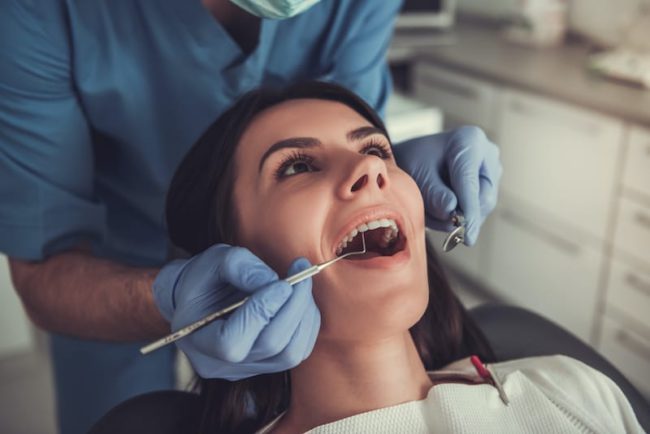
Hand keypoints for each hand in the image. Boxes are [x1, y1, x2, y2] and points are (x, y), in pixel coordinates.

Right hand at [153, 245, 319, 379]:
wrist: (201, 298)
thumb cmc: (203, 279)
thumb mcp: (213, 262)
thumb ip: (238, 266)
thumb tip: (272, 280)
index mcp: (198, 341)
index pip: (232, 342)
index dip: (261, 312)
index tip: (281, 283)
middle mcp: (223, 365)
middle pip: (270, 346)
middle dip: (294, 306)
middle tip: (301, 272)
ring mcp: (248, 369)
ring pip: (291, 353)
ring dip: (305, 314)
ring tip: (302, 283)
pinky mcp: (269, 364)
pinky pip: (299, 350)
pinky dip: (307, 323)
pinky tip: (301, 298)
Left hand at [394, 126, 501, 245]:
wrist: (415, 158)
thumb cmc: (414, 162)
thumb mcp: (417, 176)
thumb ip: (433, 194)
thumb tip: (451, 212)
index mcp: (469, 141)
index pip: (470, 182)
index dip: (469, 211)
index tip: (467, 237)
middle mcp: (487, 153)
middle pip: (483, 197)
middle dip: (462, 215)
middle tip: (436, 221)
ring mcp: (491, 169)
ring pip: (483, 206)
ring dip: (459, 216)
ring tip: (432, 209)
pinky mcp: (490, 184)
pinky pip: (480, 208)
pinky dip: (461, 214)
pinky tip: (442, 206)